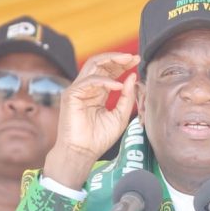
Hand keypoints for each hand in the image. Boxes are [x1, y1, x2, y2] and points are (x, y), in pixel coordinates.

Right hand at [44, 52, 139, 187]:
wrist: (83, 153)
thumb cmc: (98, 138)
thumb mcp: (120, 116)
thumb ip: (127, 98)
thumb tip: (133, 76)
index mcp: (97, 93)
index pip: (109, 71)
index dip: (123, 64)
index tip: (137, 61)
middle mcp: (87, 89)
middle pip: (101, 64)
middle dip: (118, 58)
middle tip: (134, 57)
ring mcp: (78, 90)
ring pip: (93, 65)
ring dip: (111, 61)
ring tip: (128, 61)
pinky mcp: (71, 95)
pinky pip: (89, 81)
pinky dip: (105, 81)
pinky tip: (118, 86)